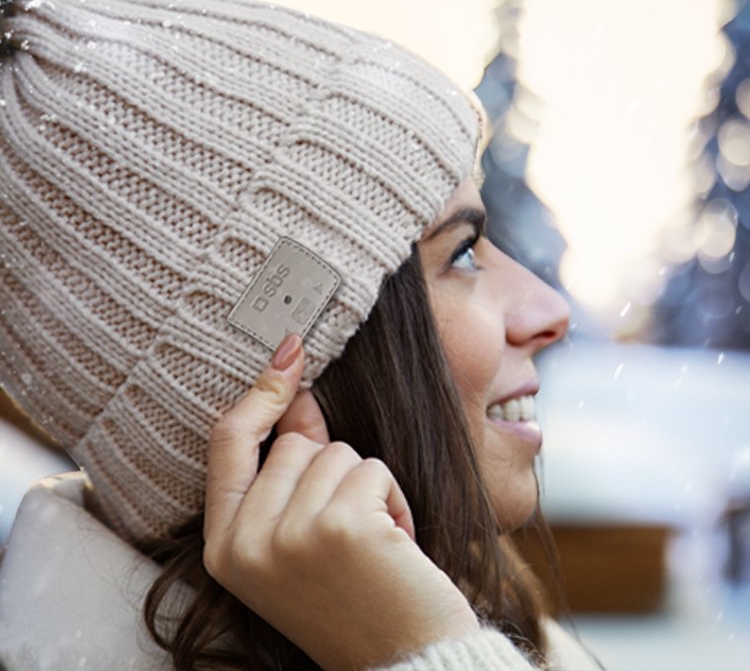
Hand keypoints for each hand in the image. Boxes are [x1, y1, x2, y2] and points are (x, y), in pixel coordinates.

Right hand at [203, 335, 478, 670]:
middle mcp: (246, 543)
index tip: (290, 353)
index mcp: (223, 548)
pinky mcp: (340, 526)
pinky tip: (394, 546)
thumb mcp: (297, 541)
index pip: (228, 443)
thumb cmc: (353, 597)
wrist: (402, 659)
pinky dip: (393, 500)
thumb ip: (289, 472)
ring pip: (337, 452)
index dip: (259, 394)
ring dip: (366, 489)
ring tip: (372, 545)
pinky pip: (372, 469)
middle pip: (295, 444)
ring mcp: (290, 535)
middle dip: (333, 472)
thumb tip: (297, 395)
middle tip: (349, 530)